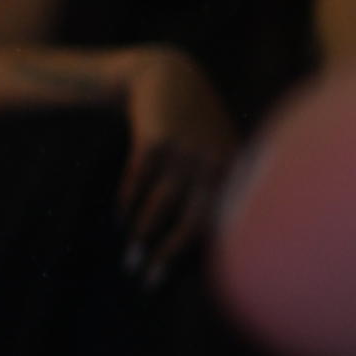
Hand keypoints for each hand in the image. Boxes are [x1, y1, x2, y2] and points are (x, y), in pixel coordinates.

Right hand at [117, 45, 238, 286]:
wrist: (169, 77)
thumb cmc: (198, 125)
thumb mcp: (220, 151)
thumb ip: (220, 191)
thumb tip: (206, 247)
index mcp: (235, 171)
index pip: (219, 224)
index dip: (196, 255)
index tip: (173, 278)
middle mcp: (214, 163)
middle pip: (190, 223)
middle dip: (164, 255)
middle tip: (143, 278)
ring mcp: (185, 151)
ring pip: (159, 206)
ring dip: (141, 234)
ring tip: (129, 255)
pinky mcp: (155, 140)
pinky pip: (137, 183)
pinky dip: (126, 204)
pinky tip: (120, 219)